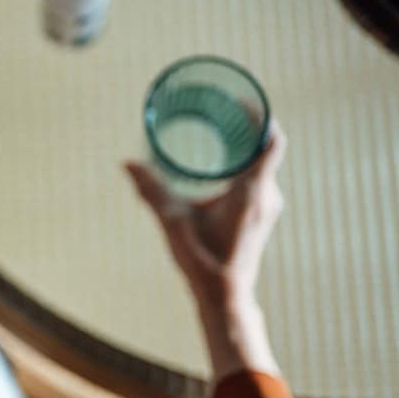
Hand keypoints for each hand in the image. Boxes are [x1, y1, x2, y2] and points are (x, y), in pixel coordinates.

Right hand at [126, 121, 286, 378]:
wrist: (225, 296)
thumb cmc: (202, 260)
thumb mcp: (173, 221)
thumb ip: (151, 190)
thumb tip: (127, 163)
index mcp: (252, 191)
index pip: (271, 141)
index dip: (261, 116)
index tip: (241, 101)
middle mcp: (267, 196)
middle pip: (266, 148)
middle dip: (247, 126)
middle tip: (223, 109)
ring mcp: (267, 207)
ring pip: (263, 164)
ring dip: (246, 145)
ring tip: (221, 130)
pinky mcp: (260, 217)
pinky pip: (260, 178)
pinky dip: (245, 164)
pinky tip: (224, 163)